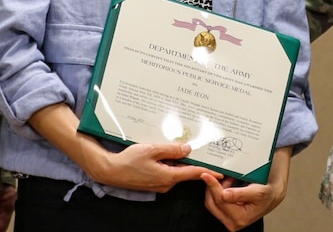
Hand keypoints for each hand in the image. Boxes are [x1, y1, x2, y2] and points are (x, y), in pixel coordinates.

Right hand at [83, 141, 220, 193]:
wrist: (111, 171)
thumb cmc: (129, 161)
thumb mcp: (151, 150)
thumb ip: (170, 149)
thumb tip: (187, 149)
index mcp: (168, 176)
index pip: (193, 173)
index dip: (208, 172)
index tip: (221, 172)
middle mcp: (166, 183)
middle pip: (185, 171)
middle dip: (194, 162)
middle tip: (204, 151)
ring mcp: (159, 184)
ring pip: (175, 171)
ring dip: (180, 161)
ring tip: (183, 147)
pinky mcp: (153, 181)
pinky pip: (167, 172)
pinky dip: (170, 163)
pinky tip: (166, 153)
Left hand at [201, 147, 290, 230]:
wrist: (271, 195)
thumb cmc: (266, 194)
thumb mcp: (257, 192)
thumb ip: (240, 194)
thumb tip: (224, 195)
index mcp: (240, 218)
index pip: (221, 200)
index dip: (213, 186)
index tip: (206, 174)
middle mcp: (232, 222)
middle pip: (212, 202)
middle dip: (214, 186)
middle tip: (222, 174)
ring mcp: (228, 219)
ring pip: (211, 201)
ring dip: (215, 188)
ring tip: (229, 178)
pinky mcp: (225, 215)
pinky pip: (215, 201)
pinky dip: (217, 190)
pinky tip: (227, 183)